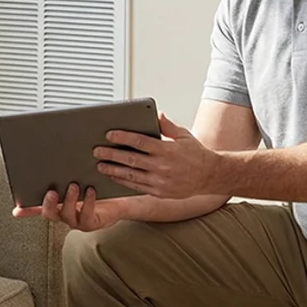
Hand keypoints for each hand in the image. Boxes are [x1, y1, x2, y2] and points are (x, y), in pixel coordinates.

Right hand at [12, 183, 130, 231]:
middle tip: (51, 192)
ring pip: (68, 214)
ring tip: (74, 186)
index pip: (37, 208)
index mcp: (58, 205)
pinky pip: (88, 215)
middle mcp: (65, 214)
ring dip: (70, 200)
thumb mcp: (76, 180)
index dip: (26, 210)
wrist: (119, 200)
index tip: (17, 208)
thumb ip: (60, 174)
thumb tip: (47, 161)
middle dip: (49, 204)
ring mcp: (77, 220)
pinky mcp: (92, 222)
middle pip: (50, 214)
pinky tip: (91, 191)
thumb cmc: (96, 189)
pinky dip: (89, 202)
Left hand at [94, 113, 223, 198]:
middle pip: (131, 159)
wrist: (210, 176)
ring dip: (113, 170)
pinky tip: (113, 176)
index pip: (140, 142)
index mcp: (167, 150)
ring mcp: (160, 181)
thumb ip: (167, 126)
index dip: (123, 137)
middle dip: (112, 154)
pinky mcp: (159, 192)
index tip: (109, 134)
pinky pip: (137, 187)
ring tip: (100, 165)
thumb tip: (156, 114)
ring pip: (131, 175)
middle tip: (97, 151)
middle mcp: (162, 167)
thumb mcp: (183, 135)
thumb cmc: (196, 154)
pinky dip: (124, 182)